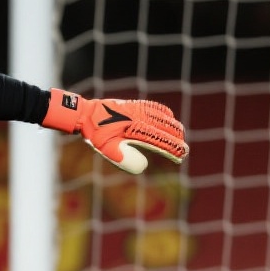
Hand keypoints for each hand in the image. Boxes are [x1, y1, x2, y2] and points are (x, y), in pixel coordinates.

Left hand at [42, 89, 188, 174]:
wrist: (85, 114)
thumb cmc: (95, 133)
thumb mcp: (105, 149)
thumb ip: (122, 158)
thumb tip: (143, 166)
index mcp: (133, 128)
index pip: (158, 139)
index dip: (171, 147)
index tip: (181, 154)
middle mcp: (139, 116)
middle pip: (165, 126)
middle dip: (176, 138)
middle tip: (184, 150)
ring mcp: (138, 108)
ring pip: (163, 116)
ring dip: (173, 126)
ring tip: (180, 136)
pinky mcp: (135, 104)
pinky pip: (155, 107)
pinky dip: (165, 113)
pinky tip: (169, 119)